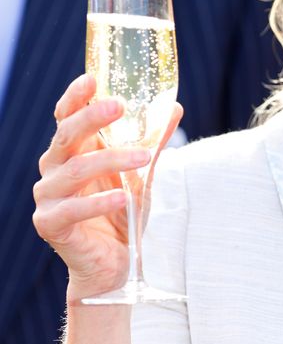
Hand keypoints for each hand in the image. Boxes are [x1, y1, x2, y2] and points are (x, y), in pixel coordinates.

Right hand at [32, 74, 182, 301]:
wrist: (115, 264)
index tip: (93, 79)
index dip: (76, 97)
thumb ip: (152, 142)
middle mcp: (54, 169)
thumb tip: (174, 107)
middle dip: (91, 118)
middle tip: (118, 106)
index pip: (66, 117)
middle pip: (66, 136)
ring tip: (142, 157)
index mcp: (72, 152)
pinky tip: (122, 197)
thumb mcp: (143, 174)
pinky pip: (72, 209)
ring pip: (75, 169)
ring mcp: (48, 197)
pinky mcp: (49, 224)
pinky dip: (99, 202)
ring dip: (111, 160)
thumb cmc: (124, 214)